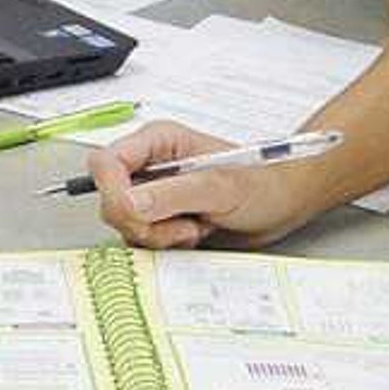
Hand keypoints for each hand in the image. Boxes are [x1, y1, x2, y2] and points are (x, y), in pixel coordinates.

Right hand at [88, 118, 315, 251]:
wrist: (283, 204)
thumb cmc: (262, 183)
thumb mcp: (220, 186)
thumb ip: (173, 193)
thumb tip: (130, 202)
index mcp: (157, 143)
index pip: (106, 162)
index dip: (112, 189)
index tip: (136, 211)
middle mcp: (150, 167)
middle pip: (110, 199)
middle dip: (142, 221)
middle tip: (181, 223)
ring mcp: (154, 195)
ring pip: (124, 224)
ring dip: (158, 237)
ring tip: (194, 227)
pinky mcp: (160, 219)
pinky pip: (141, 240)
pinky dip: (165, 246)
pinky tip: (192, 235)